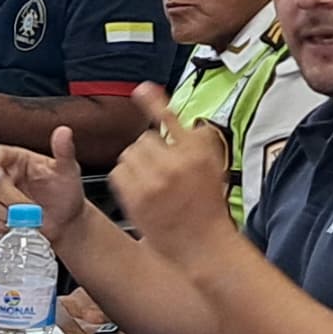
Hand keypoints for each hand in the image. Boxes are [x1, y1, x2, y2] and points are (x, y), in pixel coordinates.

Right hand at [0, 141, 78, 241]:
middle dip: (13, 200)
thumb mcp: (69, 171)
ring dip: (8, 215)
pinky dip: (3, 225)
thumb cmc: (67, 194)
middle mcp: (7, 176)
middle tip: (33, 209)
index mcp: (20, 160)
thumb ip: (64, 151)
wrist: (67, 221)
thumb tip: (64, 132)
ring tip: (30, 218)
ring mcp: (0, 196)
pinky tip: (19, 224)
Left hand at [103, 86, 236, 249]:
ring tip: (151, 179)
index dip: (153, 101)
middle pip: (144, 138)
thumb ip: (198, 140)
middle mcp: (174, 164)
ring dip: (136, 163)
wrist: (202, 244)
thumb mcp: (213, 166)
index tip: (142, 89)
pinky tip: (140, 189)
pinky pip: (118, 173)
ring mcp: (153, 182)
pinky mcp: (136, 198)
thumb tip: (186, 120)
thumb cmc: (208, 206)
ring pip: (128, 154)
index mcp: (196, 153)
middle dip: (149, 150)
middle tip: (159, 167)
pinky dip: (125, 178)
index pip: (170, 119)